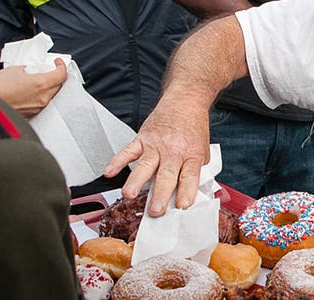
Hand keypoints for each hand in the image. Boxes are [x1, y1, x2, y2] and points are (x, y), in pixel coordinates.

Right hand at [0, 58, 66, 116]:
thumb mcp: (14, 70)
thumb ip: (28, 69)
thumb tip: (31, 70)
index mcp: (41, 84)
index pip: (61, 75)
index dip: (61, 66)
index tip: (57, 63)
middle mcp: (43, 98)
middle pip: (58, 86)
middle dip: (55, 76)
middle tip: (48, 70)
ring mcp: (38, 108)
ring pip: (50, 95)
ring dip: (48, 87)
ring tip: (37, 80)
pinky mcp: (31, 114)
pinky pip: (41, 103)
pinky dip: (39, 96)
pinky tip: (30, 91)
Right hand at [103, 101, 209, 216]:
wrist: (185, 101)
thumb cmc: (193, 128)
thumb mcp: (204, 150)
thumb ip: (198, 172)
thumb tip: (194, 196)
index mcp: (191, 155)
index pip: (190, 177)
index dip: (187, 192)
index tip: (182, 207)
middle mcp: (173, 151)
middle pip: (166, 175)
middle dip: (159, 195)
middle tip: (155, 211)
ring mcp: (156, 145)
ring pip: (144, 165)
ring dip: (136, 181)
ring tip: (129, 195)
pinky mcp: (142, 138)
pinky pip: (128, 151)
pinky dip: (117, 161)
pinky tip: (109, 172)